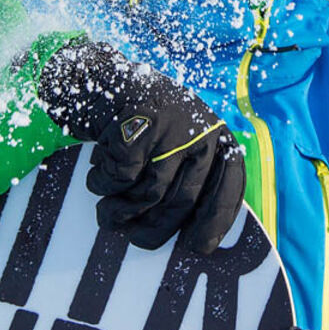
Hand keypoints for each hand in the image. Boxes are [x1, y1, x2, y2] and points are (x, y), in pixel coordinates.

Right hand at [36, 38, 244, 255]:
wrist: (104, 81)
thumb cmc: (145, 128)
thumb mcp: (180, 144)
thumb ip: (191, 178)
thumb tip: (195, 239)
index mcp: (217, 136)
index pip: (230, 186)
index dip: (215, 221)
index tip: (197, 248)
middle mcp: (201, 132)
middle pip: (183, 200)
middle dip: (156, 228)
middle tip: (136, 241)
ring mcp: (171, 129)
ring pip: (149, 194)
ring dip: (121, 211)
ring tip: (107, 212)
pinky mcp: (139, 128)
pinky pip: (121, 180)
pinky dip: (104, 184)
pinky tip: (99, 173)